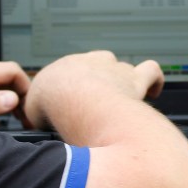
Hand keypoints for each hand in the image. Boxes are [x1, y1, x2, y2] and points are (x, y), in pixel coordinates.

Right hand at [24, 51, 163, 136]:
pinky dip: (154, 80)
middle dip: (99, 82)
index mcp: (67, 67)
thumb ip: (36, 113)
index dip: (74, 89)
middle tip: (97, 104)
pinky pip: (151, 71)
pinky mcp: (135, 80)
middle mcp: (92, 63)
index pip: (72, 72)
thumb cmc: (54, 106)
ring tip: (125, 100)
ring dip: (126, 82)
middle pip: (99, 65)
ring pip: (124, 67)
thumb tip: (33, 123)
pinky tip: (154, 90)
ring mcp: (115, 70)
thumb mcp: (32, 111)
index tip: (73, 104)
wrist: (75, 102)